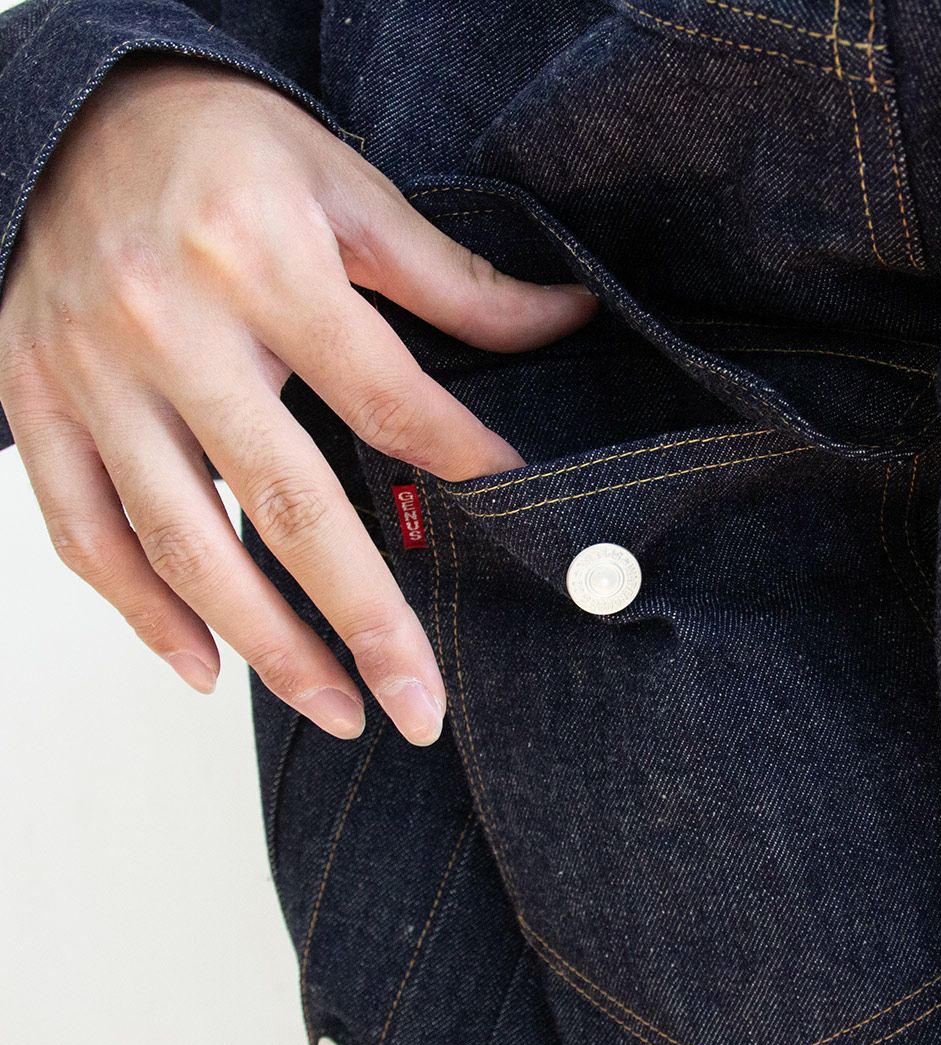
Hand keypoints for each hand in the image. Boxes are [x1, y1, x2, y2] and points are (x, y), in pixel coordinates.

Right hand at [0, 52, 597, 745]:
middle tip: (421, 707)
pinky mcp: (36, 405)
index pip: (388, 398)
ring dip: (265, 647)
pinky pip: (84, 533)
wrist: (73, 109)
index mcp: (261, 261)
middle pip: (288, 506)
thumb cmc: (218, 146)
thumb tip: (561, 320)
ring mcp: (92, 376)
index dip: (462, 463)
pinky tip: (203, 669)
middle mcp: (169, 326)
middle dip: (365, 622)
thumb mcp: (344, 185)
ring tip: (335, 711)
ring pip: (184, 544)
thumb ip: (452, 277)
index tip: (513, 511)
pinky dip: (142, 612)